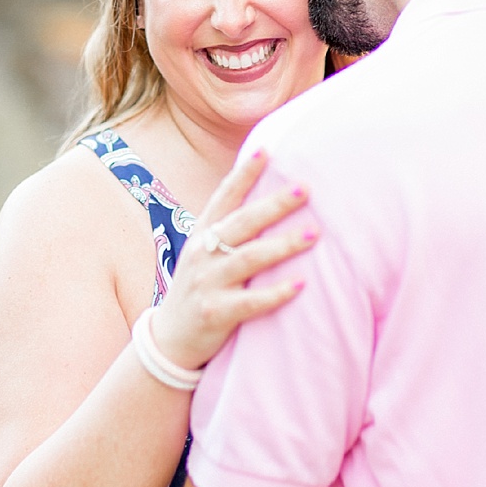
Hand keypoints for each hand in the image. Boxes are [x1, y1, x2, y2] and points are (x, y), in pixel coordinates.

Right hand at [152, 151, 315, 370]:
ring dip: (282, 245)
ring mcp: (206, 283)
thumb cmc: (201, 287)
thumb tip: (273, 199)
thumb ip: (232, 230)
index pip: (224, 197)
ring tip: (314, 234)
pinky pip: (250, 302)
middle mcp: (202, 254)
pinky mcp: (215, 313)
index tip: (267, 149)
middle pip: (241, 223)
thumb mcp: (206, 253)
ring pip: (248, 258)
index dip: (244, 173)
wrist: (171, 337)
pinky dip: (276, 293)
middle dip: (274, 204)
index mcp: (202, 234)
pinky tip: (301, 284)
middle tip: (305, 188)